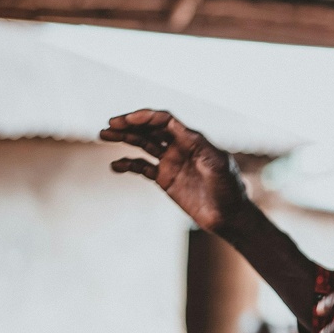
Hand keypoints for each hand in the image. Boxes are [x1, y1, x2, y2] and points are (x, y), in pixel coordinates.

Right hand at [101, 110, 249, 233]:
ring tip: (103, 135)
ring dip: (124, 138)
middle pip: (150, 130)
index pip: (165, 121)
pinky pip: (142, 167)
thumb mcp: (218, 166)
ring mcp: (171, 162)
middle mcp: (180, 147)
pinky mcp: (166, 179)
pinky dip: (128, 164)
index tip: (127, 120)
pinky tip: (115, 166)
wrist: (230, 215)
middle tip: (109, 125)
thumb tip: (184, 133)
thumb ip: (201, 148)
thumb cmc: (229, 188)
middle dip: (130, 125)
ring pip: (143, 145)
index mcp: (192, 140)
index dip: (146, 117)